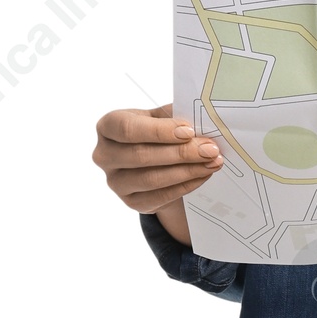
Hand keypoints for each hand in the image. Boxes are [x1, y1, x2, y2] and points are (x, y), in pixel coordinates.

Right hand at [92, 104, 221, 241]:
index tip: (189, 131)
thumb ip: (173, 115)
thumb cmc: (154, 134)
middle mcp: (104, 155)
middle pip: (141, 156)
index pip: (127, 129)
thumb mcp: (159, 117)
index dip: (159, 131)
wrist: (152, 164)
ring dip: (187, 170)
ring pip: (152, 178)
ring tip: (212, 162)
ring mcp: (115, 182)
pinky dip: (185, 185)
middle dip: (181, 152)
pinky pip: (160, 196)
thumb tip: (201, 116)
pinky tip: (203, 175)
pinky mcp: (131, 202)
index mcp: (108, 127)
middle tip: (210, 149)